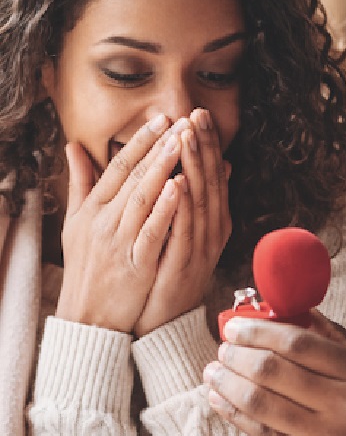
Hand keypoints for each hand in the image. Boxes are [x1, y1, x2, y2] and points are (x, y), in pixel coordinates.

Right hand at [56, 114, 182, 331]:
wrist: (88, 316)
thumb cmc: (87, 265)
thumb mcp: (77, 223)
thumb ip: (81, 183)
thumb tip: (73, 146)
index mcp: (92, 209)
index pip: (117, 167)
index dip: (140, 141)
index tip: (160, 119)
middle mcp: (103, 222)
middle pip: (132, 177)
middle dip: (157, 147)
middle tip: (179, 122)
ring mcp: (118, 242)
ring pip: (142, 199)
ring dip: (163, 169)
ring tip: (182, 143)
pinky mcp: (135, 263)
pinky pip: (152, 231)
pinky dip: (165, 208)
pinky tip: (180, 187)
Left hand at [133, 108, 231, 336]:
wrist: (163, 322)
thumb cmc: (168, 273)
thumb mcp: (186, 231)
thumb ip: (198, 199)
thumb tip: (219, 165)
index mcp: (212, 220)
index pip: (212, 175)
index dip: (207, 144)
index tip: (198, 114)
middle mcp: (211, 230)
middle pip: (210, 181)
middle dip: (203, 146)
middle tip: (196, 113)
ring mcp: (201, 247)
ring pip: (201, 200)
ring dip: (195, 166)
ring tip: (187, 136)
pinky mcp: (185, 265)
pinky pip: (185, 230)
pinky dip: (183, 206)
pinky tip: (179, 182)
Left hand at [204, 311, 345, 435]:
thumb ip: (342, 345)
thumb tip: (302, 314)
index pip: (301, 343)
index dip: (260, 330)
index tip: (238, 323)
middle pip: (275, 370)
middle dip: (238, 354)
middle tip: (223, 344)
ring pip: (261, 403)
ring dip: (229, 383)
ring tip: (214, 370)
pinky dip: (236, 416)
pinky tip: (221, 401)